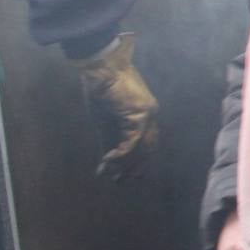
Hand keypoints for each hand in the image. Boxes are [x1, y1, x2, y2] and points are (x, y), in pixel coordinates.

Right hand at [74, 33, 159, 179]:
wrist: (101, 67)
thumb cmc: (100, 87)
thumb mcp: (104, 119)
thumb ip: (109, 137)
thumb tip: (108, 159)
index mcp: (143, 114)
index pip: (145, 143)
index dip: (135, 161)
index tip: (122, 175)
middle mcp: (150, 115)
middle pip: (147, 147)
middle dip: (134, 167)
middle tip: (120, 182)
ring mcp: (148, 114)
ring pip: (142, 147)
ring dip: (127, 165)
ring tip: (114, 177)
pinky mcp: (141, 113)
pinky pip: (133, 141)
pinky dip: (121, 154)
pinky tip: (108, 161)